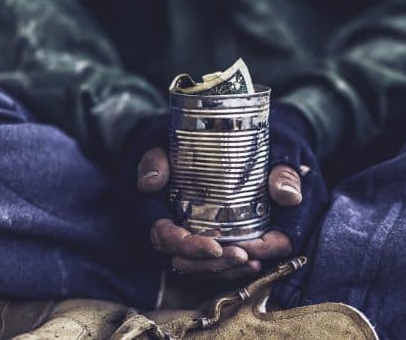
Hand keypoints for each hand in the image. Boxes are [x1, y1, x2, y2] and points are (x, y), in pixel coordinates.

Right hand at [138, 148, 301, 278]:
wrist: (193, 137)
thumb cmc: (169, 141)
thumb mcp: (159, 143)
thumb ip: (154, 158)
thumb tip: (149, 182)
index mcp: (155, 212)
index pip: (165, 239)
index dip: (188, 247)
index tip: (214, 246)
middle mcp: (173, 230)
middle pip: (188, 261)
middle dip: (215, 264)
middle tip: (242, 255)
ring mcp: (191, 237)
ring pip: (205, 267)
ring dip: (228, 268)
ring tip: (253, 261)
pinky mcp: (209, 238)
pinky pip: (218, 261)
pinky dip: (236, 265)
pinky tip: (257, 261)